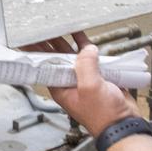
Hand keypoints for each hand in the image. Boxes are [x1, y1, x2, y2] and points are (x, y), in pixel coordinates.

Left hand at [25, 32, 140, 136]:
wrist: (124, 124)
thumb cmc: (103, 115)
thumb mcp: (89, 88)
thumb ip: (85, 65)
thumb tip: (87, 49)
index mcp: (61, 88)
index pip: (45, 66)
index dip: (37, 53)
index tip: (27, 40)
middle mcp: (70, 82)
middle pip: (57, 58)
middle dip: (50, 43)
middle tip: (42, 27)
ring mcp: (84, 78)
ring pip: (73, 55)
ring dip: (67, 42)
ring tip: (58, 26)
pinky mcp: (98, 74)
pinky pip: (90, 56)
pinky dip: (86, 46)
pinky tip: (81, 34)